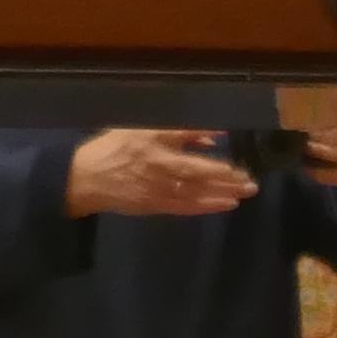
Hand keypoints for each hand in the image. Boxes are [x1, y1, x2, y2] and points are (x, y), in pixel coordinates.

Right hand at [65, 127, 254, 217]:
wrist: (85, 178)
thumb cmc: (114, 148)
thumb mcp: (142, 129)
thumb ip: (178, 132)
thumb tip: (211, 137)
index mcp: (155, 146)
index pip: (189, 149)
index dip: (213, 158)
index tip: (235, 158)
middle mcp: (159, 169)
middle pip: (198, 175)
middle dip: (226, 179)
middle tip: (251, 183)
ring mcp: (158, 190)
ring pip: (195, 194)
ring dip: (221, 194)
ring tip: (244, 194)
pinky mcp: (155, 205)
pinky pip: (186, 207)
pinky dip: (206, 206)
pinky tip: (225, 205)